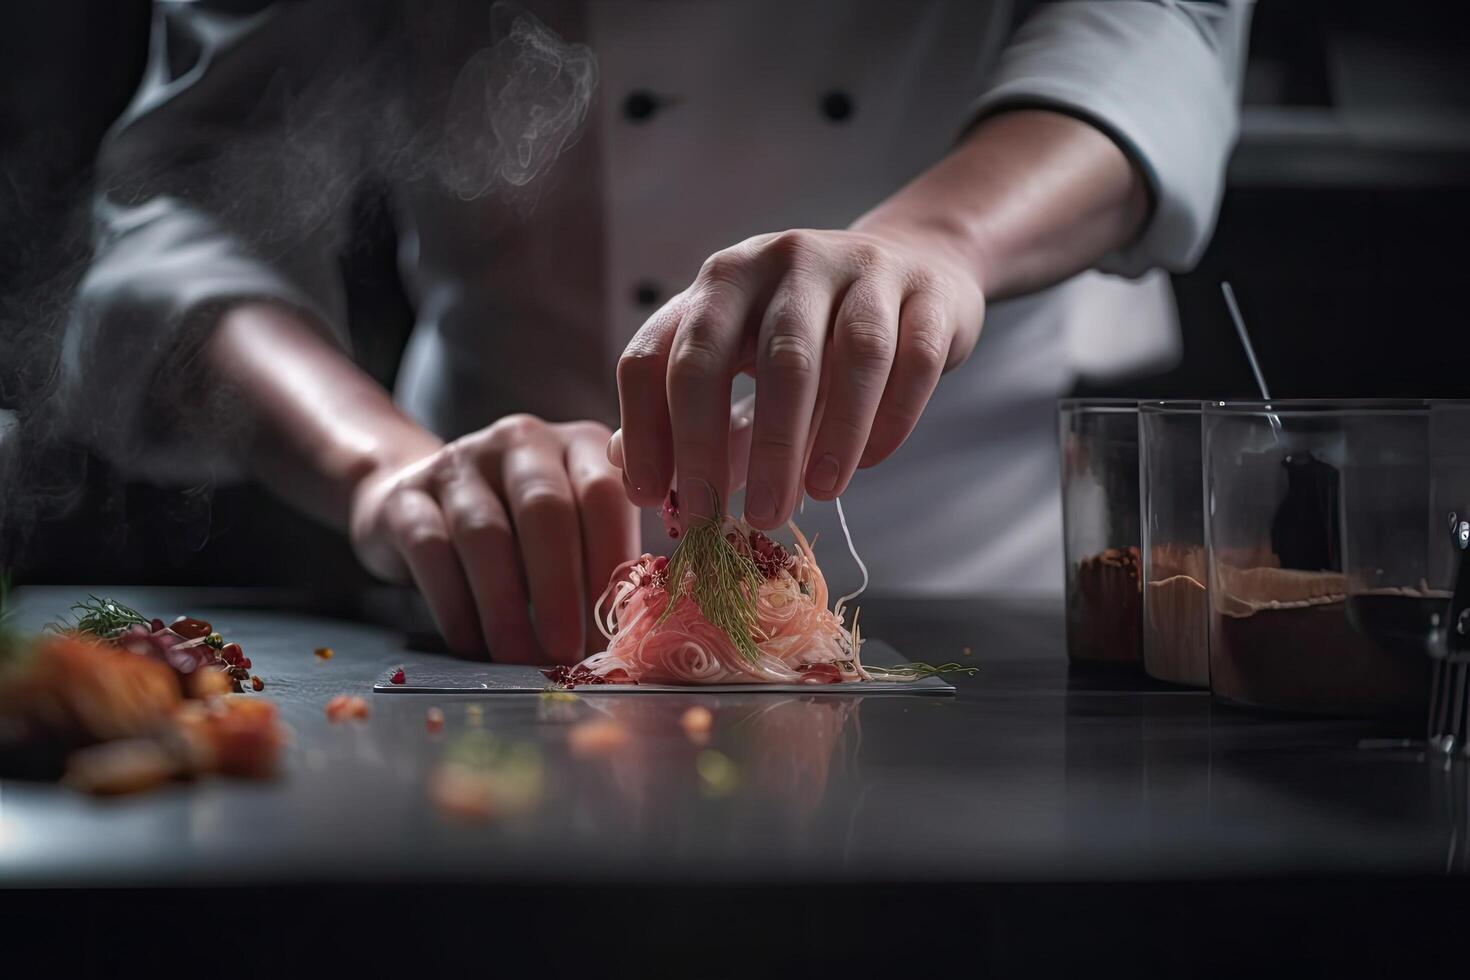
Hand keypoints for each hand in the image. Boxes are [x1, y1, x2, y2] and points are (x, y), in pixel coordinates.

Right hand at [348, 415, 637, 663]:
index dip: (611, 562)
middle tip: (567, 653)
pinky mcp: (406, 495)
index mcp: (578, 444)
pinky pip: (432, 551)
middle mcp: (522, 440)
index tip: (616, 626)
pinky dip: (456, 606)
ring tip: (520, 660)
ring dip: (506, 608)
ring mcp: (460, 461)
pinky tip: (472, 645)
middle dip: (560, 590)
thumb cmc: (521, 532)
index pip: (604, 493)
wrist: (418, 503)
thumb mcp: (574, 527)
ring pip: (486, 534)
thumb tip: (635, 634)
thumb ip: (608, 559)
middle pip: (546, 511)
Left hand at [614, 227, 983, 529]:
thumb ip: (688, 409)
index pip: (659, 356)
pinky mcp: (925, 292)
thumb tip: (629, 472)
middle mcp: (779, 262)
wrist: (917, 266)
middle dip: (733, 448)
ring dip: (823, 439)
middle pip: (746, 358)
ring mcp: (858, 269)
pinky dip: (888, 422)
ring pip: (840, 359)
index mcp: (719, 282)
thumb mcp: (741, 355)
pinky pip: (908, 362)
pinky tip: (869, 464)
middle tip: (740, 520)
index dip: (648, 432)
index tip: (655, 500)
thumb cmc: (813, 332)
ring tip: (813, 497)